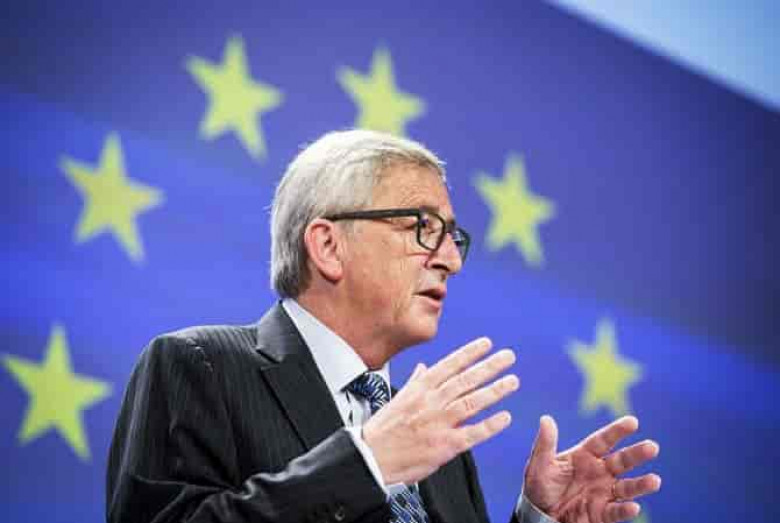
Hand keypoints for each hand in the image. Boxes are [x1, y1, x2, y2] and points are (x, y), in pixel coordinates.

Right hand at [363, 337, 518, 484]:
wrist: (371, 457)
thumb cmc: (384, 429)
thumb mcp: (399, 398)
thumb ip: (415, 382)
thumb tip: (424, 368)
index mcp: (420, 389)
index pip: (449, 365)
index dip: (470, 353)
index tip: (487, 343)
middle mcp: (431, 402)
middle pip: (465, 380)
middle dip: (489, 367)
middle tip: (508, 356)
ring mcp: (439, 423)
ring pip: (472, 402)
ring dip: (495, 391)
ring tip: (512, 381)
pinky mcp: (445, 446)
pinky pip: (473, 433)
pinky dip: (490, 425)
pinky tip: (505, 417)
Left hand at [523, 416, 660, 522]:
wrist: (538, 515)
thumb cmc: (539, 486)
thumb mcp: (539, 464)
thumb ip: (545, 443)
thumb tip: (546, 419)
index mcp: (584, 456)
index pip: (603, 441)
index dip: (617, 431)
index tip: (633, 422)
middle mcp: (599, 472)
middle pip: (621, 461)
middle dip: (637, 454)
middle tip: (653, 447)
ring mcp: (603, 493)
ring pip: (626, 487)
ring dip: (640, 485)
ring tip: (655, 481)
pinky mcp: (602, 514)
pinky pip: (616, 511)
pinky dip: (625, 510)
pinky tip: (634, 506)